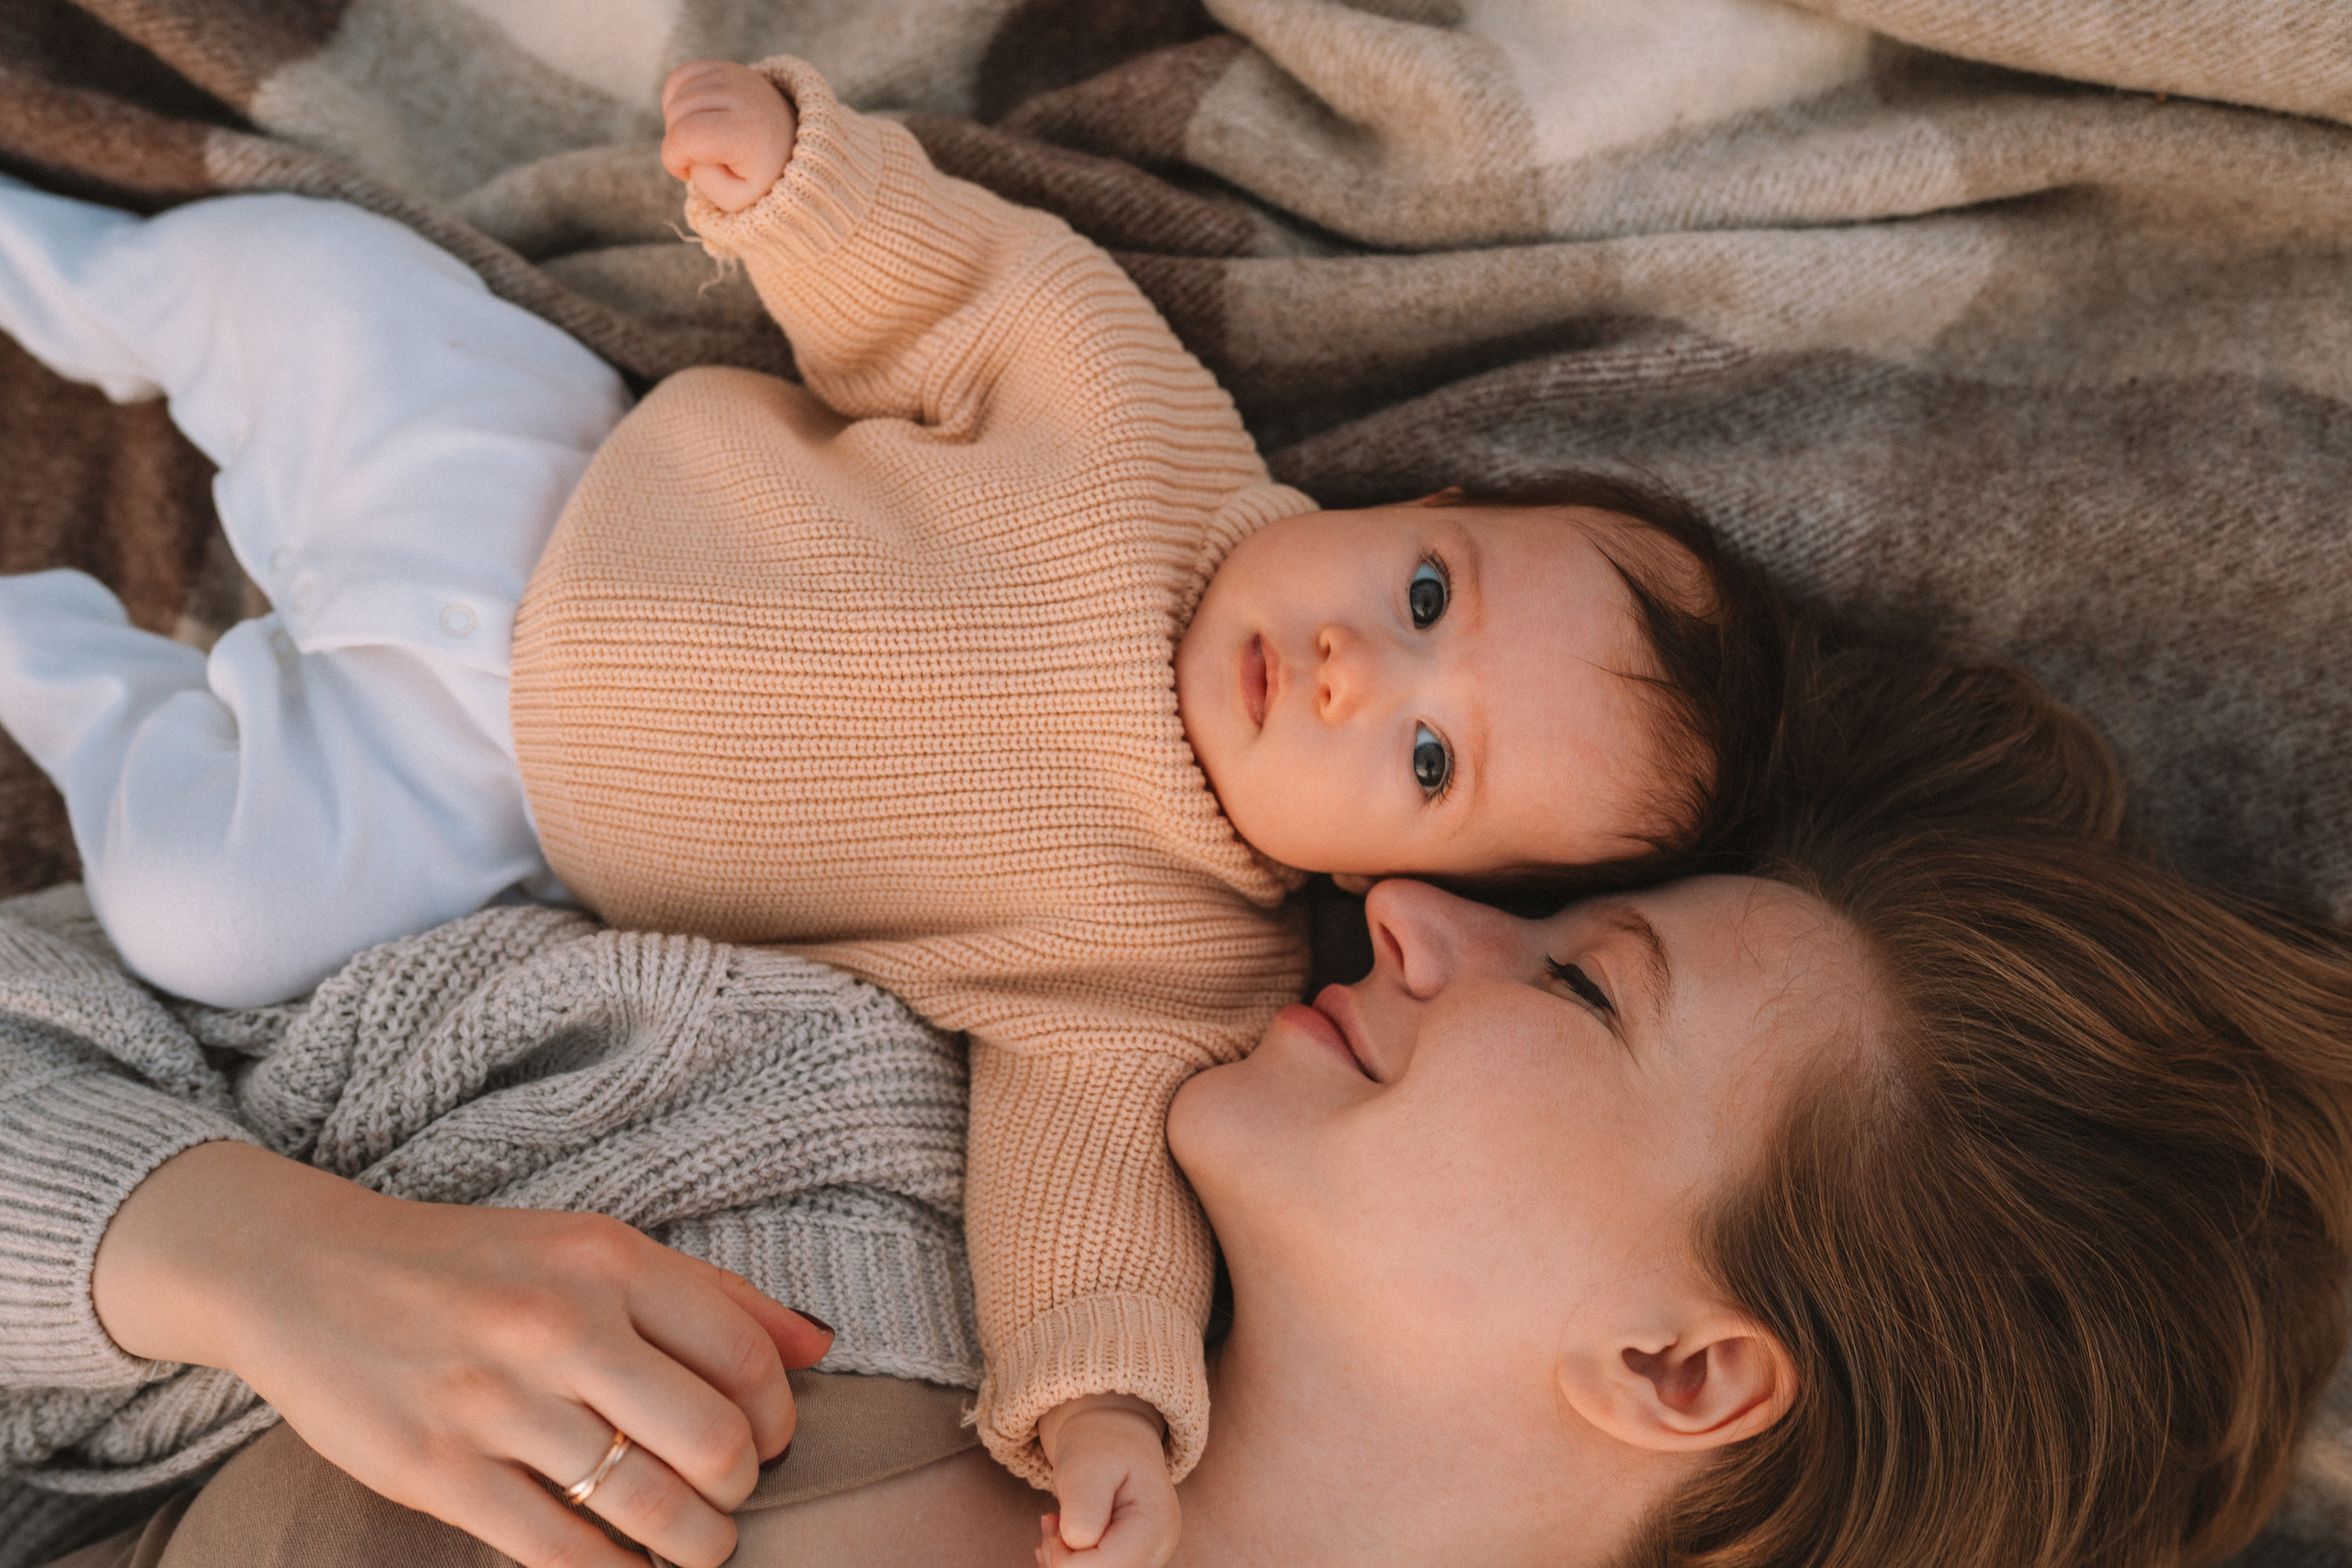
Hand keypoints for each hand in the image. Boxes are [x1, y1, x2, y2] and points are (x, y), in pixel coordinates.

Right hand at [92, 1142, 833, 1567]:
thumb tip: (820, 1344)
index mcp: (608, 1260)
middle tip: (728, 1500)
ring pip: (644, 1503)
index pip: (745, 1353)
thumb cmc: (472, 1264)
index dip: (777, 1416)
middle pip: (712, 1437)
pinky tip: (623, 1567)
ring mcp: (496, 1400)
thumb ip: (708, 1295)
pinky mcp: (436, 1470)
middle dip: (739, 1490)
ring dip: (691, 1544)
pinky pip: (558, 1549)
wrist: (304, 1271)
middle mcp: (559, 1323)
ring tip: (696, 1548)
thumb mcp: (590, 1247)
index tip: (767, 1441)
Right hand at [661, 59, 798, 212]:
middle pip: (677, 113)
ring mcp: (734, 77)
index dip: (673, 158)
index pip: (686, 135)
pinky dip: (676, 99)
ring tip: (699, 142)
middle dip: (675, 143)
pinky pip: (681, 77)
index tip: (685, 173)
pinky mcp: (725, 68)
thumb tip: (686, 146)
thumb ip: (704, 180)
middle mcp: (741, 96)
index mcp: (747, 132)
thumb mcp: (738, 199)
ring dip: (676, 123)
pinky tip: (692, 118)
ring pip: (676, 95)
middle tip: (697, 160)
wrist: (790, 144)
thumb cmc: (762, 175)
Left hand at [1033, 1395, 1179, 1566]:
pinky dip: (1067, 1564)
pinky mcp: (1128, 1562)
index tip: (1052, 1522)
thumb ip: (1084, 1504)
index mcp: (1156, 1525)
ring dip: (1062, 1561)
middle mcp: (1158, 1550)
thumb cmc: (1101, 1448)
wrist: (1114, 1441)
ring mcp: (1145, 1559)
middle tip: (1050, 1522)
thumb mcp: (1087, 1465)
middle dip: (1062, 1560)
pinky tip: (1061, 1540)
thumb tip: (1077, 1543)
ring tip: (1055, 1525)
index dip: (1065, 1557)